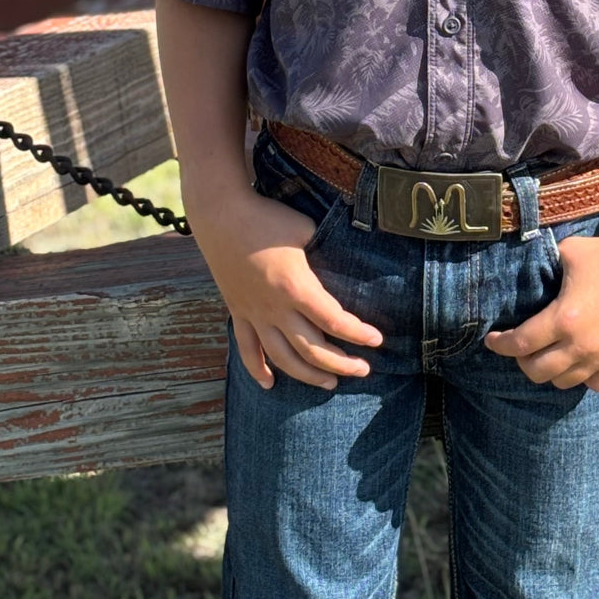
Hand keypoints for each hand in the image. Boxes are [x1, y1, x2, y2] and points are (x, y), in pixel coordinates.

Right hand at [189, 186, 382, 391]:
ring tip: (330, 383)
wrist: (220, 214)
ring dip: (308, 375)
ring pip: (282, 358)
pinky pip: (247, 349)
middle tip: (363, 370)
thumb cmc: (267, 218)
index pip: (333, 321)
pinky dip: (257, 369)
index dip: (358, 334)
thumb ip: (324, 251)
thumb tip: (342, 263)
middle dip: (341, 364)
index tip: (377, 340)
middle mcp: (275, 308)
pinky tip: (270, 384)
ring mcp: (254, 313)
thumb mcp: (305, 229)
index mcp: (296, 287)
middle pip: (311, 349)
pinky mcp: (237, 311)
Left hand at [484, 232, 598, 390]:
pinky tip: (578, 362)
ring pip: (564, 382)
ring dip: (550, 371)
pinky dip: (582, 378)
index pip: (519, 343)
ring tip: (548, 354)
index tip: (491, 340)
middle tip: (520, 346)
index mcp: (563, 318)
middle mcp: (581, 345)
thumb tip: (527, 266)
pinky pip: (595, 385)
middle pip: (536, 371)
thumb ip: (545, 264)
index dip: (499, 345)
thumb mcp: (568, 251)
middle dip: (521, 360)